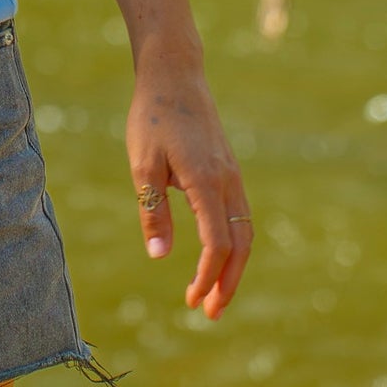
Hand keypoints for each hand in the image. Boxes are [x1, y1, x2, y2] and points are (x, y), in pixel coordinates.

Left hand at [126, 51, 252, 318]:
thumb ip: (152, 209)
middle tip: (210, 313)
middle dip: (228, 282)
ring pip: (244, 231)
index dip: (208, 277)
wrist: (174, 73)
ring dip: (233, 266)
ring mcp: (232, 174)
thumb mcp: (142, 163)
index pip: (217, 244)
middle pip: (240, 245)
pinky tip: (216, 253)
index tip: (192, 300)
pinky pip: (239, 214)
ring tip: (213, 293)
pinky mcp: (228, 168)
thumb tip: (160, 256)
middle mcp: (227, 181)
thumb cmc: (153, 117)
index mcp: (206, 181)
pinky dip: (233, 243)